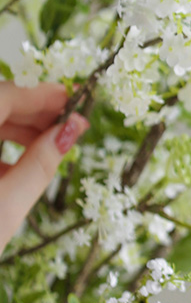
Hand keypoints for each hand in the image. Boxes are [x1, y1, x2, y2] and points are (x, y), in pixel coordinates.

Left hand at [0, 81, 87, 253]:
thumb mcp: (7, 207)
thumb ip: (42, 163)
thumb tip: (71, 131)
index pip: (2, 97)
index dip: (40, 95)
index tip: (70, 100)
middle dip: (28, 111)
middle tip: (64, 125)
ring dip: (11, 129)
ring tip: (44, 148)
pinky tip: (10, 167)